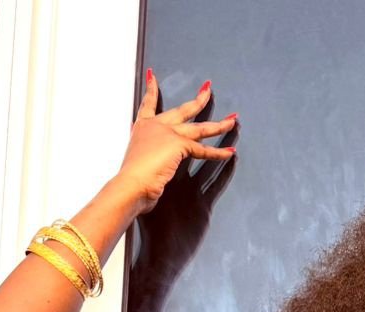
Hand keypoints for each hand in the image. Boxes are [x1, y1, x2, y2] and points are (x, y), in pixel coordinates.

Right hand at [119, 70, 236, 217]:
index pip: (148, 104)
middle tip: (208, 89)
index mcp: (143, 128)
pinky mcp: (180, 145)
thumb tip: (152, 175)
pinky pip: (203, 150)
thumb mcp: (138, 164)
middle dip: (199, 100)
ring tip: (232, 120)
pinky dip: (218, 153)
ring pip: (200, 128)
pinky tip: (229, 152)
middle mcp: (156, 126)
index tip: (152, 76)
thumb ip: (147, 162)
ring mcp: (169, 134)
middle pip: (182, 110)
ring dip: (219, 124)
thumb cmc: (131, 178)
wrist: (131, 183)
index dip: (151, 89)